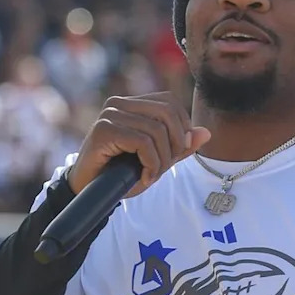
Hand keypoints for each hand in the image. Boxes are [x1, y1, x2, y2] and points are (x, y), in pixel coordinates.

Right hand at [67, 92, 210, 197]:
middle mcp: (119, 103)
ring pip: (157, 130)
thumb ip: (180, 146)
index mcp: (132, 103)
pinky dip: (151, 164)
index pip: (170, 103)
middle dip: (175, 144)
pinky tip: (145, 177)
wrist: (88, 191)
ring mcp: (110, 114)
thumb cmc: (121, 172)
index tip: (176, 153)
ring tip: (152, 174)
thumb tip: (206, 133)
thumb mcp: (157, 159)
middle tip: (165, 167)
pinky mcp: (104, 130)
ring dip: (162, 160)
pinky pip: (143, 143)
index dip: (181, 128)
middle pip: (167, 113)